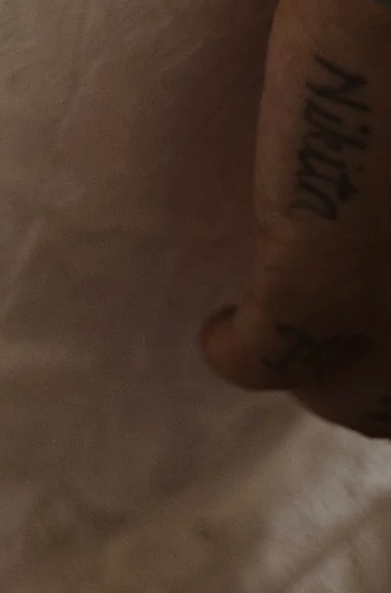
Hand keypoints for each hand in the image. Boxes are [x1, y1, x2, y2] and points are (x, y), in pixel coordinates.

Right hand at [204, 0, 390, 433]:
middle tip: (324, 352)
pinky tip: (217, 331)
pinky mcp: (309, 285)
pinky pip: (261, 358)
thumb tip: (371, 196)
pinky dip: (231, 350)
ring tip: (270, 338)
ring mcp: (382, 306)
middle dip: (359, 388)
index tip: (369, 322)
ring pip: (338, 396)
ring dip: (302, 377)